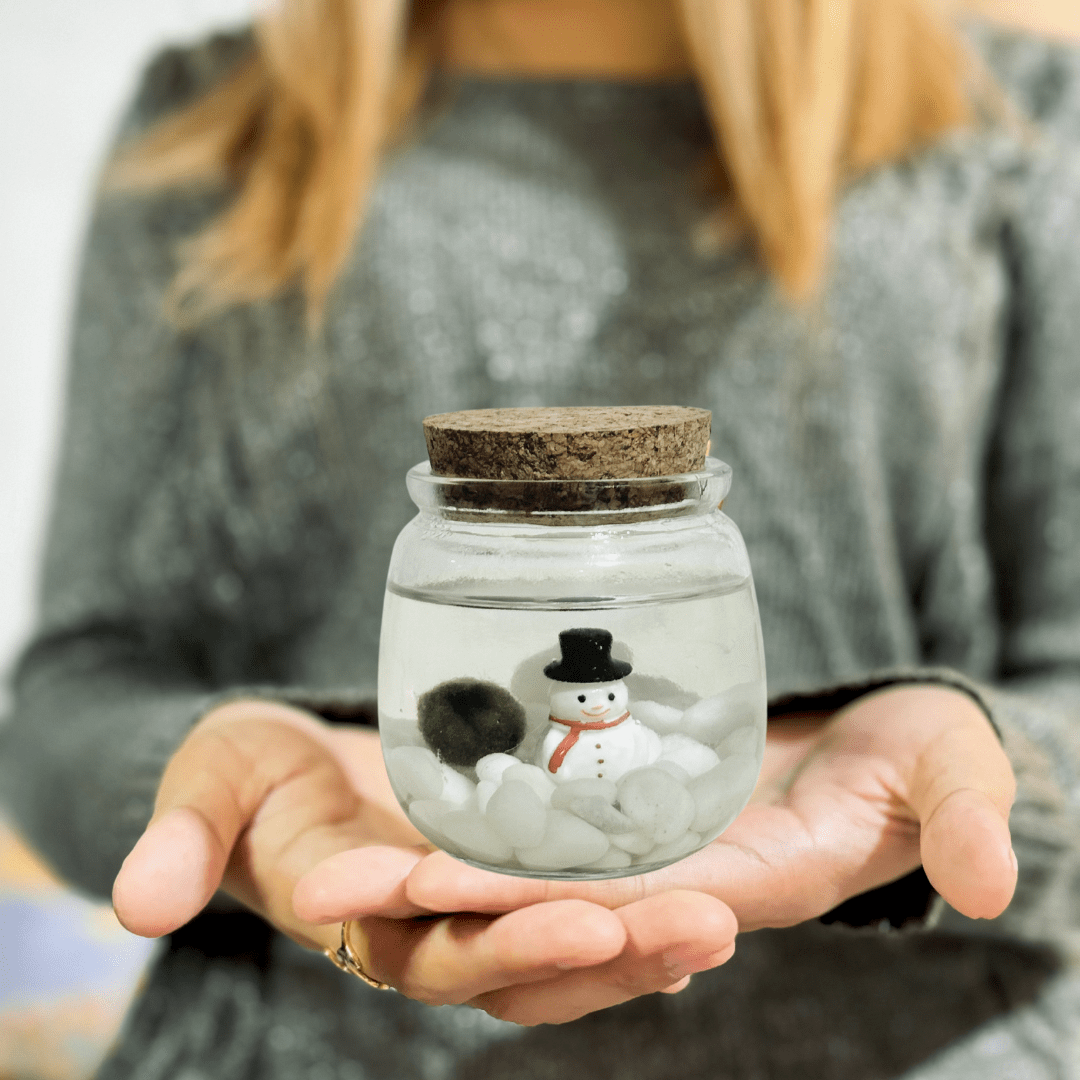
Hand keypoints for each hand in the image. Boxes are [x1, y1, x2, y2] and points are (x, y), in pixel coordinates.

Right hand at [112, 699, 736, 1024]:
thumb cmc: (253, 773)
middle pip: (504, 957)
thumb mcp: (211, 777)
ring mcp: (467, 911)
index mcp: (348, 909)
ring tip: (716, 921)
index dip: (466, 925)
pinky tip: (703, 914)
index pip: (404, 932)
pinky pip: (571, 914)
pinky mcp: (505, 883)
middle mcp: (417, 928)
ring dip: (634, 942)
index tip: (551, 911)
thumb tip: (138, 902)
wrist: (294, 776)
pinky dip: (630, 924)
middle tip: (690, 925)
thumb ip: (185, 834)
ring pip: (551, 949)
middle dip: (587, 945)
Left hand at [358, 685, 1016, 931]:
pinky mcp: (620, 801)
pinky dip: (481, 821)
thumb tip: (994, 879)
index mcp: (747, 884)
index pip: (647, 912)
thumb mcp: (945, 763)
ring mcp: (643, 843)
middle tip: (402, 872)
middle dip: (488, 900)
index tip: (484, 888)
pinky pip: (540, 824)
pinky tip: (418, 801)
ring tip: (377, 858)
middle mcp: (678, 880)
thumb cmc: (911, 748)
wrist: (868, 732)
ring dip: (462, 871)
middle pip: (571, 907)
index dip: (572, 908)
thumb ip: (961, 811)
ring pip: (538, 876)